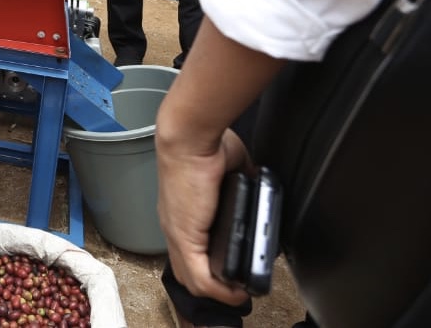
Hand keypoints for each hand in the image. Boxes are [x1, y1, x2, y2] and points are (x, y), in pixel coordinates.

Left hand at [157, 122, 252, 306]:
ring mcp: (177, 233)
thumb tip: (256, 183)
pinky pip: (201, 278)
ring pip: (191, 280)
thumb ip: (241, 180)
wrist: (191, 136)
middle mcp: (175, 225)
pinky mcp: (185, 238)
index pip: (190, 249)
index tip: (235, 270)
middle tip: (240, 288)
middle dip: (216, 286)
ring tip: (242, 293)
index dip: (211, 265)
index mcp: (183, 211)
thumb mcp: (229, 167)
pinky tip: (238, 292)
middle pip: (187, 271)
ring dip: (219, 292)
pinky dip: (221, 291)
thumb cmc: (207, 143)